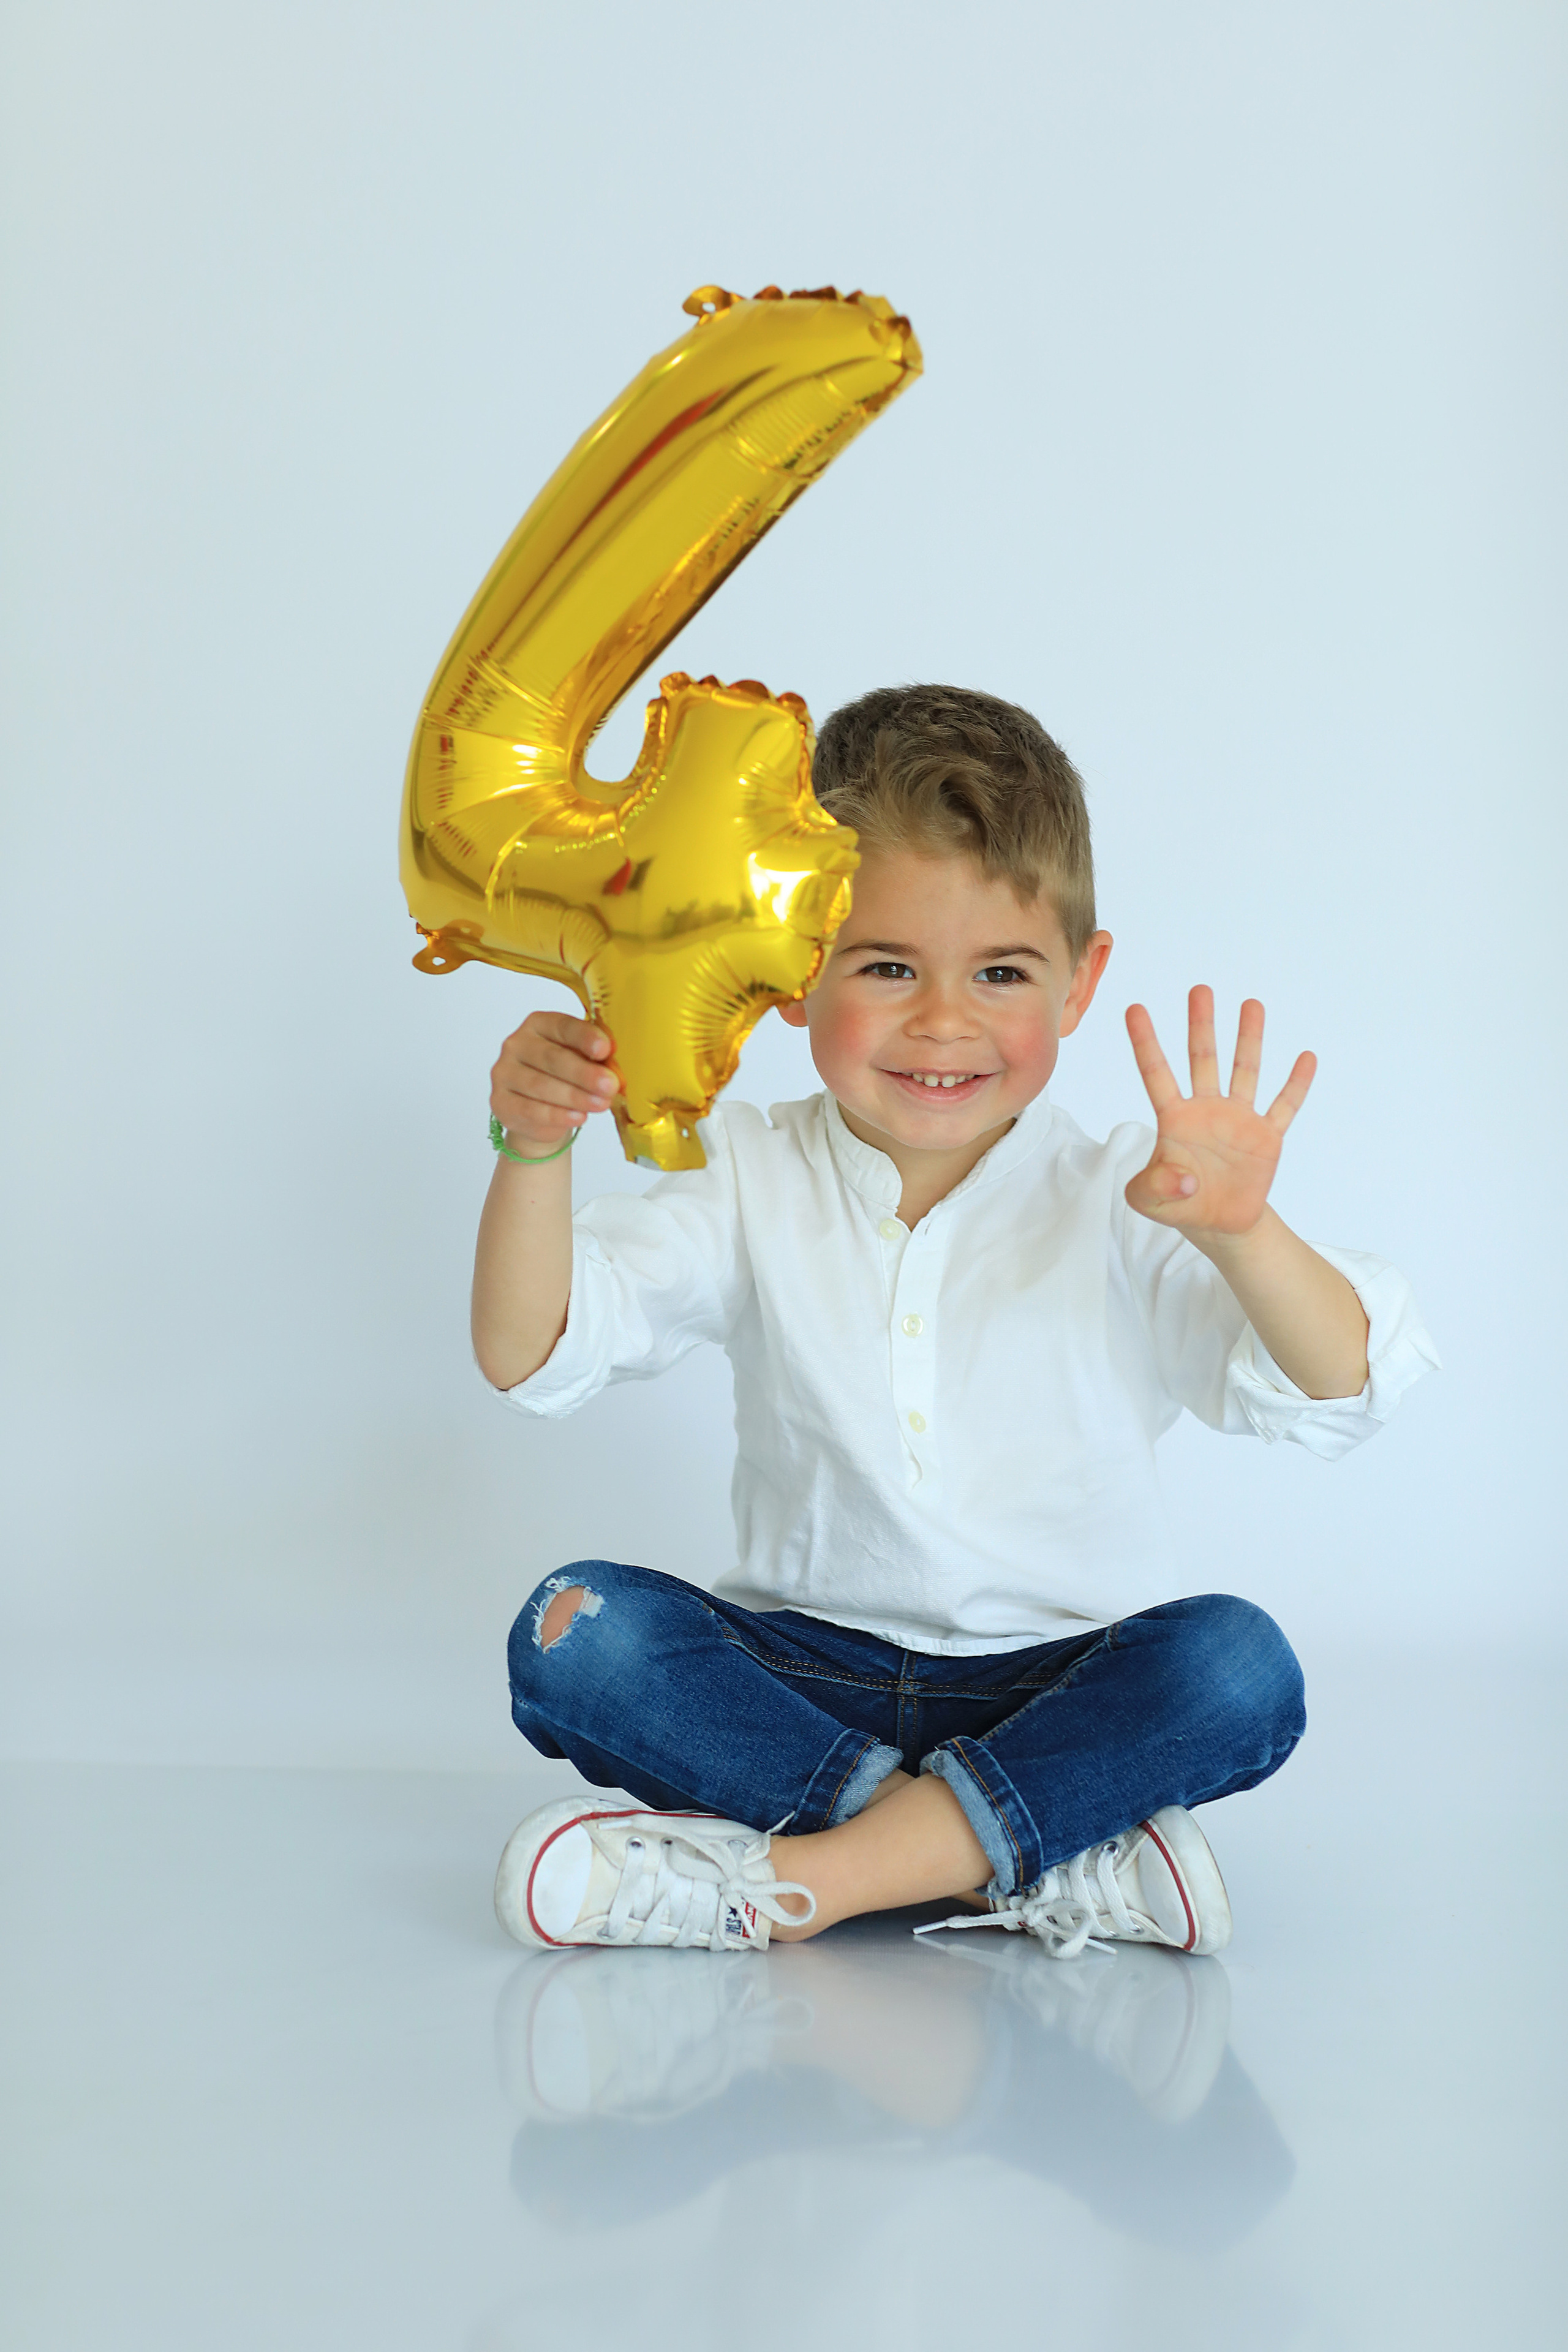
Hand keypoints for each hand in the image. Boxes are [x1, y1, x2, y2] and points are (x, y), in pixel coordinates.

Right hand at [489, 1010, 618, 1158]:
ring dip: (574, 1096)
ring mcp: (504, 1072)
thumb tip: (614, 1067)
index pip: (562, 1026)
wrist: (541, 1112)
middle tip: (609, 1085)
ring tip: (600, 1104)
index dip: (585, 1037)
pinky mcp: (500, 1101)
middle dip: (584, 1073)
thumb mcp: (584, 1061)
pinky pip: (529, 1109)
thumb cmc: (567, 1077)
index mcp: (539, 1024)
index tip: (606, 1049)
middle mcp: (516, 1044)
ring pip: (540, 1085)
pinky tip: (577, 1117)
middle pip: (551, 1058)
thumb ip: (596, 1059)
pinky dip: (556, 1116)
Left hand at [1124, 988, 1314, 1236]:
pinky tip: (1306, 1058)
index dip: (1145, 1043)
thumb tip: (1183, 1179)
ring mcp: (1238, 1119)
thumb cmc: (1177, 1203)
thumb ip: (1151, 1188)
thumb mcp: (1149, 1201)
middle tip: (1200, 990)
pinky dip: (1296, 1084)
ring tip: (1251, 1004)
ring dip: (1248, 1039)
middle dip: (1201, 1025)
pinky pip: (1283, 1106)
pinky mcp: (1266, 1137)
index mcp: (1174, 1118)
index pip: (1156, 1074)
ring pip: (1244, 1071)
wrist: (1217, 1222)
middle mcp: (1206, 1109)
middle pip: (1202, 1059)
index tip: (1134, 1009)